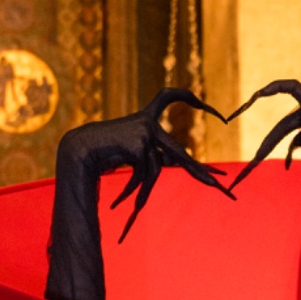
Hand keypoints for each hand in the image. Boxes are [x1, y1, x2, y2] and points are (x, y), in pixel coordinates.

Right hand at [55, 89, 232, 237]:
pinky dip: (133, 189)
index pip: (167, 96)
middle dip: (199, 174)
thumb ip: (153, 155)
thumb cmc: (102, 151)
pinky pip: (144, 174)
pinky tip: (120, 198)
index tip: (203, 103)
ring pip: (157, 169)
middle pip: (178, 154)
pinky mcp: (139, 145)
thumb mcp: (131, 152)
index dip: (186, 96)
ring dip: (143, 191)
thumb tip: (176, 163)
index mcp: (144, 117)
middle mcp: (147, 121)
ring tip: (134, 204)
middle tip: (221, 185)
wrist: (79, 151)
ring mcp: (144, 132)